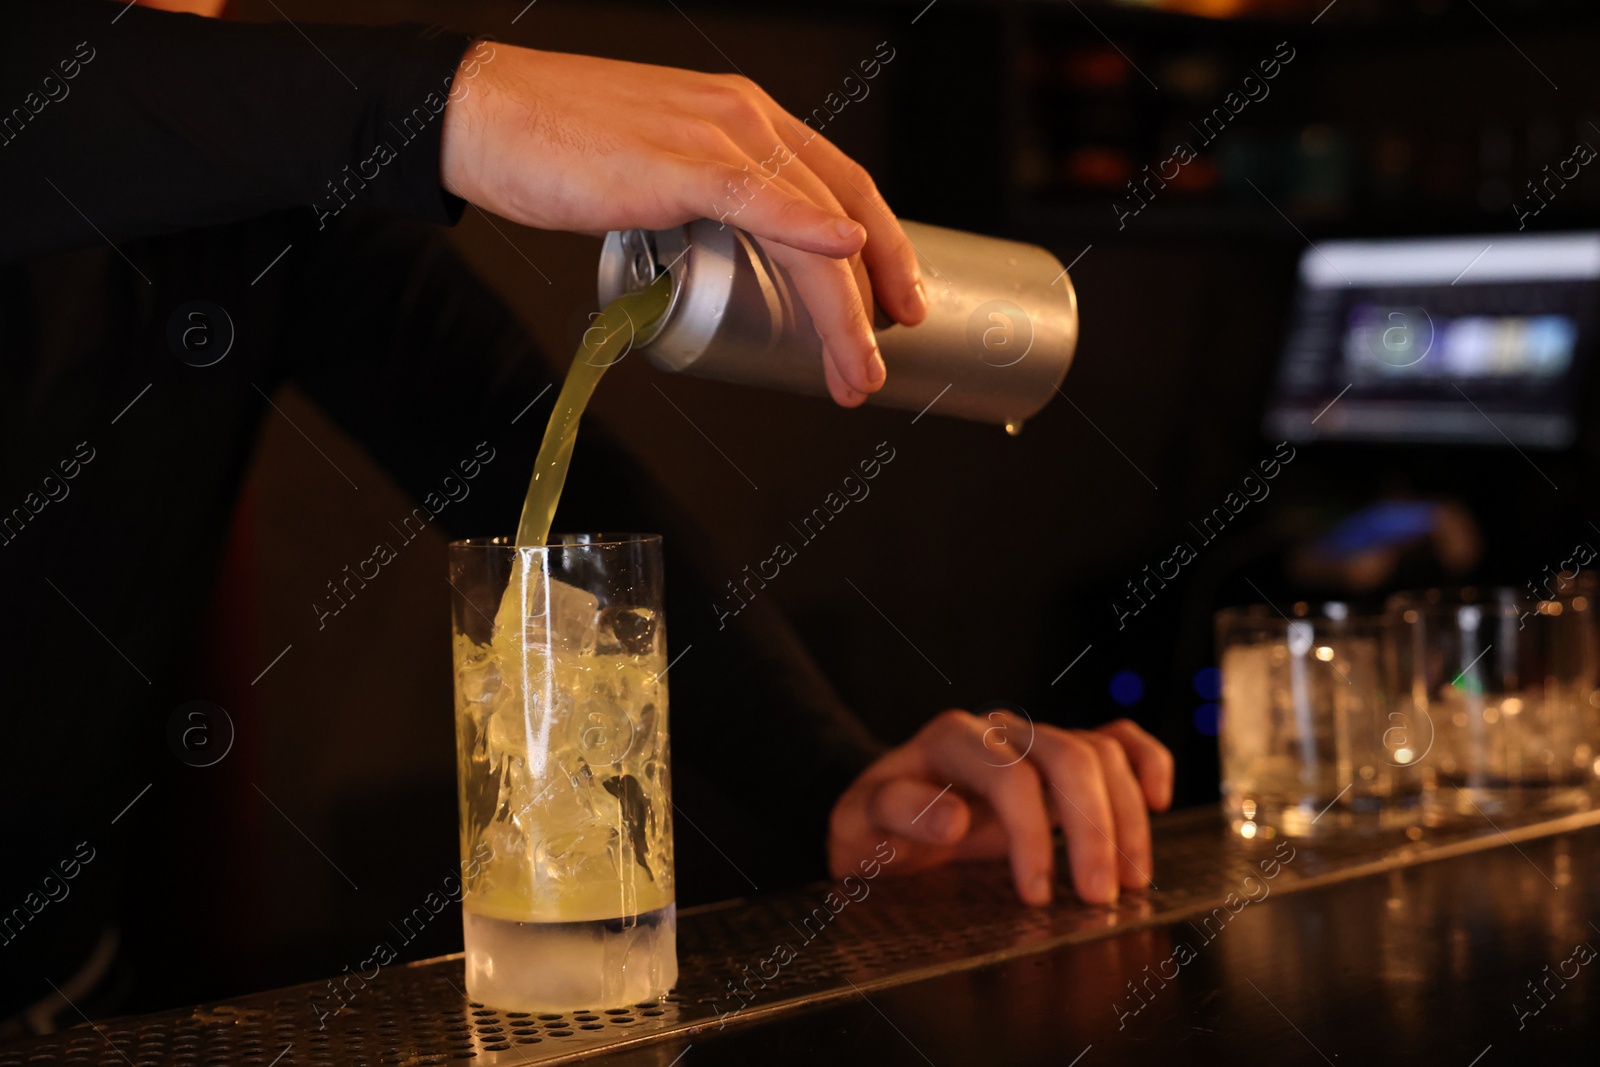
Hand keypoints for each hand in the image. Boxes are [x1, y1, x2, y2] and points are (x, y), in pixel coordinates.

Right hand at [440, 45, 928, 405]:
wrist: (481, 116)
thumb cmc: (555, 145)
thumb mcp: (659, 169)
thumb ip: (705, 202)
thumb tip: (726, 259)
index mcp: (744, 119)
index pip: (840, 183)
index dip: (882, 249)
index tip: (894, 305)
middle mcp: (743, 119)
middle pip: (843, 207)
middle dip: (875, 295)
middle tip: (878, 360)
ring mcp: (712, 136)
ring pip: (810, 223)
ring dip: (843, 306)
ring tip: (855, 368)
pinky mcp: (674, 162)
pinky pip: (756, 198)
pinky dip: (806, 227)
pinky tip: (843, 255)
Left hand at [828, 710, 1173, 905]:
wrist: (879, 811)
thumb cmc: (873, 823)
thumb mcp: (861, 826)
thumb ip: (899, 815)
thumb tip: (954, 821)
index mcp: (950, 740)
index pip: (1011, 776)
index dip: (1030, 836)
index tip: (1035, 898)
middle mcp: (999, 731)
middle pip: (1069, 757)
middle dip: (1094, 828)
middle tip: (1101, 897)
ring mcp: (1033, 740)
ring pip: (1100, 752)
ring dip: (1126, 815)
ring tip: (1131, 880)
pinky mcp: (1058, 759)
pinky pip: (1115, 740)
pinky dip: (1145, 761)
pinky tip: (1159, 798)